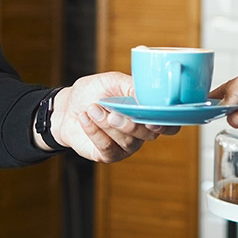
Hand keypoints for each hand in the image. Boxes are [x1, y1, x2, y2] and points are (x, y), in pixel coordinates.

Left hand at [50, 72, 177, 161]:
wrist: (68, 106)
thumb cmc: (93, 91)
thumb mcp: (112, 81)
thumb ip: (131, 86)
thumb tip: (145, 95)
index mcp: (147, 112)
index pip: (170, 125)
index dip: (167, 125)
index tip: (153, 120)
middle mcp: (141, 132)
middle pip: (148, 134)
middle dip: (129, 124)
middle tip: (111, 112)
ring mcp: (126, 146)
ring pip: (126, 141)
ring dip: (106, 124)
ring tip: (91, 109)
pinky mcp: (109, 155)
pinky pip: (108, 148)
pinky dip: (95, 132)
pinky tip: (84, 119)